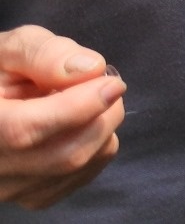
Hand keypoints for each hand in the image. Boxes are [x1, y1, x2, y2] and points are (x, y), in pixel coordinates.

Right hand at [0, 27, 122, 209]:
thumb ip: (44, 54)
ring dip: (102, 128)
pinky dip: (97, 146)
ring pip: (79, 167)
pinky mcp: (31, 196)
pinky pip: (81, 176)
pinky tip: (79, 125)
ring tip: (85, 101)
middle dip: (102, 115)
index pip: (25, 132)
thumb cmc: (0, 71)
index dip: (78, 108)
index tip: (112, 83)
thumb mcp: (10, 49)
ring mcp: (10, 189)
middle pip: (63, 155)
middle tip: (106, 84)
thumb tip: (90, 69)